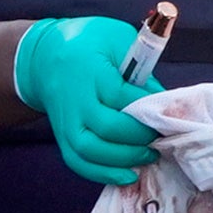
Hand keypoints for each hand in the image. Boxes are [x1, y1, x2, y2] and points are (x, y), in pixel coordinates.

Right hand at [13, 14, 164, 183]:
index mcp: (89, 70)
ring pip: (90, 151)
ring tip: (148, 156)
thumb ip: (140, 68)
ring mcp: (66, 122)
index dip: (147, 108)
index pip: (120, 96)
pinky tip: (127, 175)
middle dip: (139, 137)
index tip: (167, 111)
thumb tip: (161, 102)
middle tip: (160, 136)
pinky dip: (103, 174)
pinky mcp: (63, 137)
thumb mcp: (116, 37)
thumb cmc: (89, 43)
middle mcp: (74, 99)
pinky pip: (79, 163)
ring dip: (124, 159)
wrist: (45, 56)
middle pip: (107, 128)